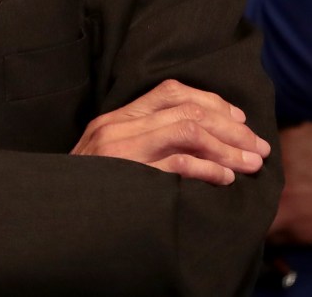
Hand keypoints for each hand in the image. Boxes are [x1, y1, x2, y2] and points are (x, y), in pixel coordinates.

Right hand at [71, 78, 270, 184]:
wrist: (52, 220)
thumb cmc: (89, 195)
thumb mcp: (111, 160)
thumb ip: (143, 144)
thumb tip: (198, 144)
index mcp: (116, 118)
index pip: (171, 91)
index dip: (211, 101)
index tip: (239, 119)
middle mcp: (117, 126)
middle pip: (188, 110)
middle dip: (231, 128)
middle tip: (258, 147)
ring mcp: (120, 149)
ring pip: (188, 131)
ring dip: (227, 148)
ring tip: (251, 163)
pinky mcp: (126, 175)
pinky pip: (176, 164)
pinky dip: (207, 168)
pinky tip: (225, 178)